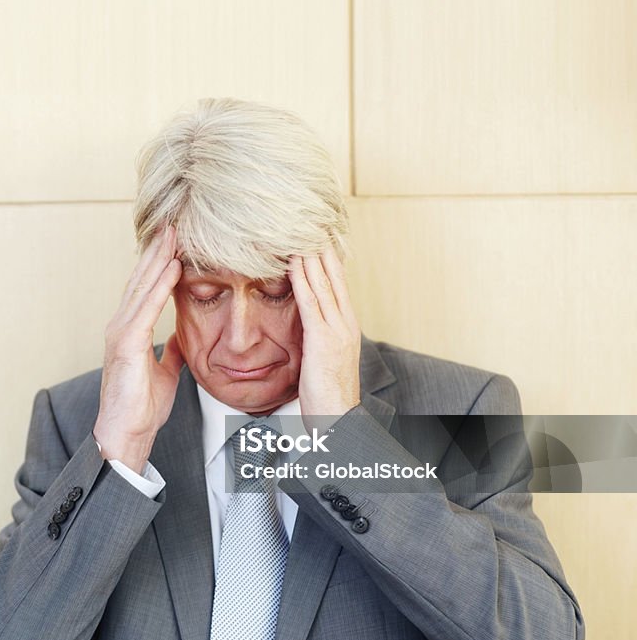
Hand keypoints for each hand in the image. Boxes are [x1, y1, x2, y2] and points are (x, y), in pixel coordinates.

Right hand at [93, 226, 185, 472]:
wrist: (125, 434)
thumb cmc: (141, 407)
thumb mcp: (164, 373)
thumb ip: (169, 352)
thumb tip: (180, 338)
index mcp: (130, 330)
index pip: (145, 288)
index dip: (159, 263)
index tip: (175, 241)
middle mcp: (121, 325)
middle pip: (141, 278)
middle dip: (157, 250)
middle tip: (173, 223)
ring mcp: (120, 332)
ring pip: (142, 286)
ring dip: (159, 258)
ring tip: (174, 233)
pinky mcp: (126, 344)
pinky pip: (147, 308)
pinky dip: (160, 285)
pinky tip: (173, 267)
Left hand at [288, 246, 360, 431]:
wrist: (340, 420)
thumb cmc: (328, 394)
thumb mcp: (324, 358)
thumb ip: (318, 335)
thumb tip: (308, 322)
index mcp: (346, 325)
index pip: (337, 282)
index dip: (328, 256)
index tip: (318, 233)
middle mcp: (345, 322)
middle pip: (332, 275)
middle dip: (320, 247)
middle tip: (309, 219)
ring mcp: (336, 330)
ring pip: (322, 283)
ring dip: (310, 255)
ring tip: (299, 229)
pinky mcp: (322, 340)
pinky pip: (310, 303)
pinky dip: (302, 280)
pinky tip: (293, 263)